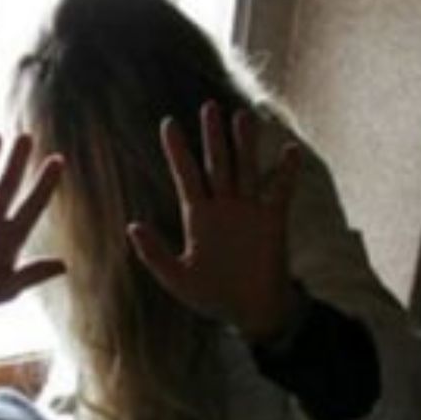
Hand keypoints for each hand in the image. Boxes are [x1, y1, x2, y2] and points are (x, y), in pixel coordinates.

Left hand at [126, 102, 302, 341]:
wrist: (249, 312)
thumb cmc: (212, 296)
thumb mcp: (176, 277)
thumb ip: (154, 253)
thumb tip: (132, 226)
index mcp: (198, 216)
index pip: (186, 175)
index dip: (178, 151)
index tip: (169, 124)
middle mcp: (223, 207)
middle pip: (216, 163)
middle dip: (212, 137)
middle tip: (209, 107)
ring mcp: (249, 211)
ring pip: (245, 169)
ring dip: (243, 144)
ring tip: (240, 116)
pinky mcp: (273, 221)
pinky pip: (279, 191)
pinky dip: (285, 172)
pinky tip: (288, 150)